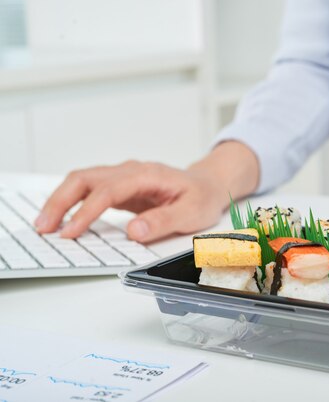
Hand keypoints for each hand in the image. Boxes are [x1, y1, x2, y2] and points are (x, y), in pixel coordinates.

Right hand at [35, 142, 258, 242]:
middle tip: (45, 227)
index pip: (109, 191)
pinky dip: (72, 203)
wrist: (209, 185)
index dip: (87, 211)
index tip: (71, 231)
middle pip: (85, 179)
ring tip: (46, 225)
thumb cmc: (201, 197)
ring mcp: (123, 178)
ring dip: (61, 200)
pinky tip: (63, 220)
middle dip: (60, 201)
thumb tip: (134, 230)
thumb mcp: (192, 213)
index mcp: (147, 175)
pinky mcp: (120, 188)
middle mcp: (130, 172)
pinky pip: (89, 191)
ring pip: (82, 181)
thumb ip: (163, 221)